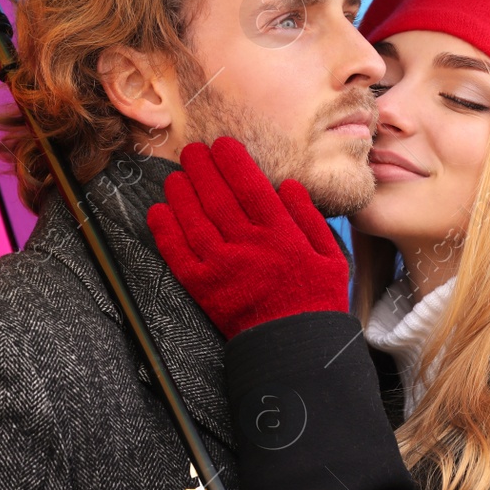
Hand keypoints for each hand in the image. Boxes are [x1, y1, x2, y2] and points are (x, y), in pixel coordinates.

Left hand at [148, 137, 349, 339]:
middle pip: (217, 196)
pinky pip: (177, 253)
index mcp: (280, 234)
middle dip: (202, 168)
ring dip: (181, 192)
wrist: (294, 345)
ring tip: (177, 175)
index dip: (232, 160)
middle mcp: (248, 245)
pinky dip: (165, 230)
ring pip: (193, 218)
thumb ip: (309, 218)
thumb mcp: (330, 255)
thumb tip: (288, 185)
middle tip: (194, 151)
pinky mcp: (202, 287)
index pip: (250, 185)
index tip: (223, 144)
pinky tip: (159, 210)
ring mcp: (222, 266)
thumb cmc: (316, 298)